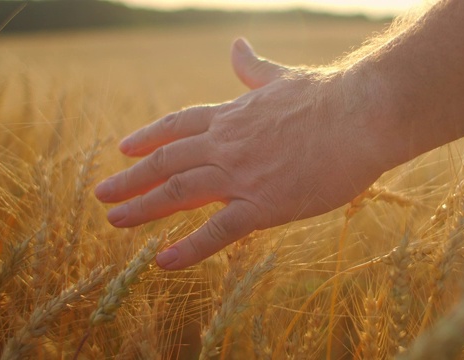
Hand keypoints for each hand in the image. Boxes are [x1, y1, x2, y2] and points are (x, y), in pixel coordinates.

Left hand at [94, 38, 394, 269]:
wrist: (361, 114)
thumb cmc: (329, 96)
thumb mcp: (282, 77)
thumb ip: (254, 68)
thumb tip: (237, 45)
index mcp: (233, 115)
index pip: (178, 126)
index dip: (148, 138)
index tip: (124, 149)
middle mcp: (227, 144)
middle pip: (167, 161)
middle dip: (131, 179)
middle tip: (102, 194)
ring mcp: (242, 174)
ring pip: (179, 192)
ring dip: (142, 208)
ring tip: (113, 220)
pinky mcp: (264, 204)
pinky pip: (218, 231)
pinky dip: (189, 249)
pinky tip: (163, 262)